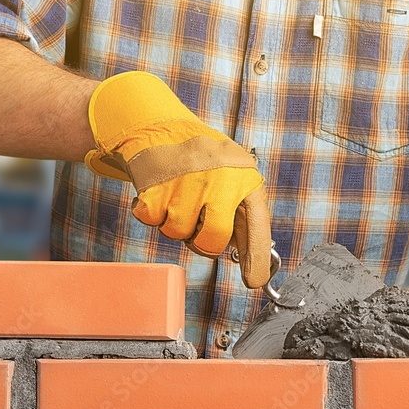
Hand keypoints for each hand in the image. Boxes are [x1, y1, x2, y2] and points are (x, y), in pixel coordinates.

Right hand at [84, 71, 270, 288]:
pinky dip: (152, 214)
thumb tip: (246, 257)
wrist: (160, 127)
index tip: (254, 281)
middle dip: (203, 243)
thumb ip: (240, 214)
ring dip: (175, 224)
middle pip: (212, 241)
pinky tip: (160, 193)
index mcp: (244, 179)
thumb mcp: (232, 179)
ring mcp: (187, 183)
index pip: (256, 227)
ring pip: (178, 234)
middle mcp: (220, 180)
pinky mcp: (156, 186)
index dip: (256, 259)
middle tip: (198, 226)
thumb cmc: (202, 162)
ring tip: (178, 197)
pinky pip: (153, 222)